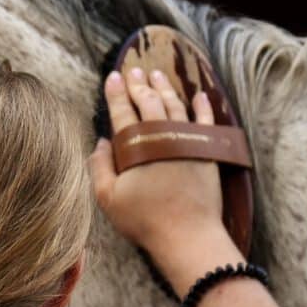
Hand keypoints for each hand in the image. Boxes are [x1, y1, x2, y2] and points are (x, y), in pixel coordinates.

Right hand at [89, 67, 226, 262]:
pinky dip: (202, 106)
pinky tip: (199, 95)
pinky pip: (205, 121)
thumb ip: (100, 167)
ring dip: (165, 87)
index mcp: (136, 145)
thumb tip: (101, 142)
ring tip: (157, 75)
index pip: (123, 111)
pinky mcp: (207, 151)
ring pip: (175, 105)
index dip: (116, 93)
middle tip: (133, 70)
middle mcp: (162, 136)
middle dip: (139, 84)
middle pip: (149, 102)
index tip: (113, 76)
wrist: (187, 235)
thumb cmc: (144, 219)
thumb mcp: (108, 198)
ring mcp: (187, 140)